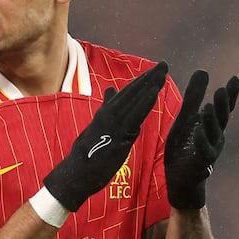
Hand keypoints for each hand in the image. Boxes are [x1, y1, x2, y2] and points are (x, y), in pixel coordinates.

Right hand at [44, 61, 168, 210]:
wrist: (75, 174)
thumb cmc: (86, 155)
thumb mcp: (96, 130)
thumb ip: (105, 111)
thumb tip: (111, 92)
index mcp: (106, 113)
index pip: (126, 93)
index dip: (141, 81)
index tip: (154, 71)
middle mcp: (109, 114)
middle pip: (132, 92)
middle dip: (149, 77)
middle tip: (164, 64)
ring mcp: (113, 123)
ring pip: (134, 100)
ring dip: (149, 85)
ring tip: (162, 72)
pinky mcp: (117, 134)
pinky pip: (134, 116)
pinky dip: (145, 102)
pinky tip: (154, 92)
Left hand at [165, 70, 238, 209]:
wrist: (179, 180)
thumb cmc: (185, 147)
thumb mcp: (187, 117)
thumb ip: (194, 96)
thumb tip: (203, 70)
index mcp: (213, 125)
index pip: (224, 107)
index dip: (231, 95)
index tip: (235, 79)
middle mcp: (216, 137)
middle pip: (222, 118)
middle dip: (223, 105)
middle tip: (222, 89)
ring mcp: (210, 150)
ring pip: (213, 134)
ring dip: (211, 121)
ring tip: (207, 106)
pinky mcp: (200, 164)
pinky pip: (203, 152)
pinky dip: (201, 141)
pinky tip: (197, 130)